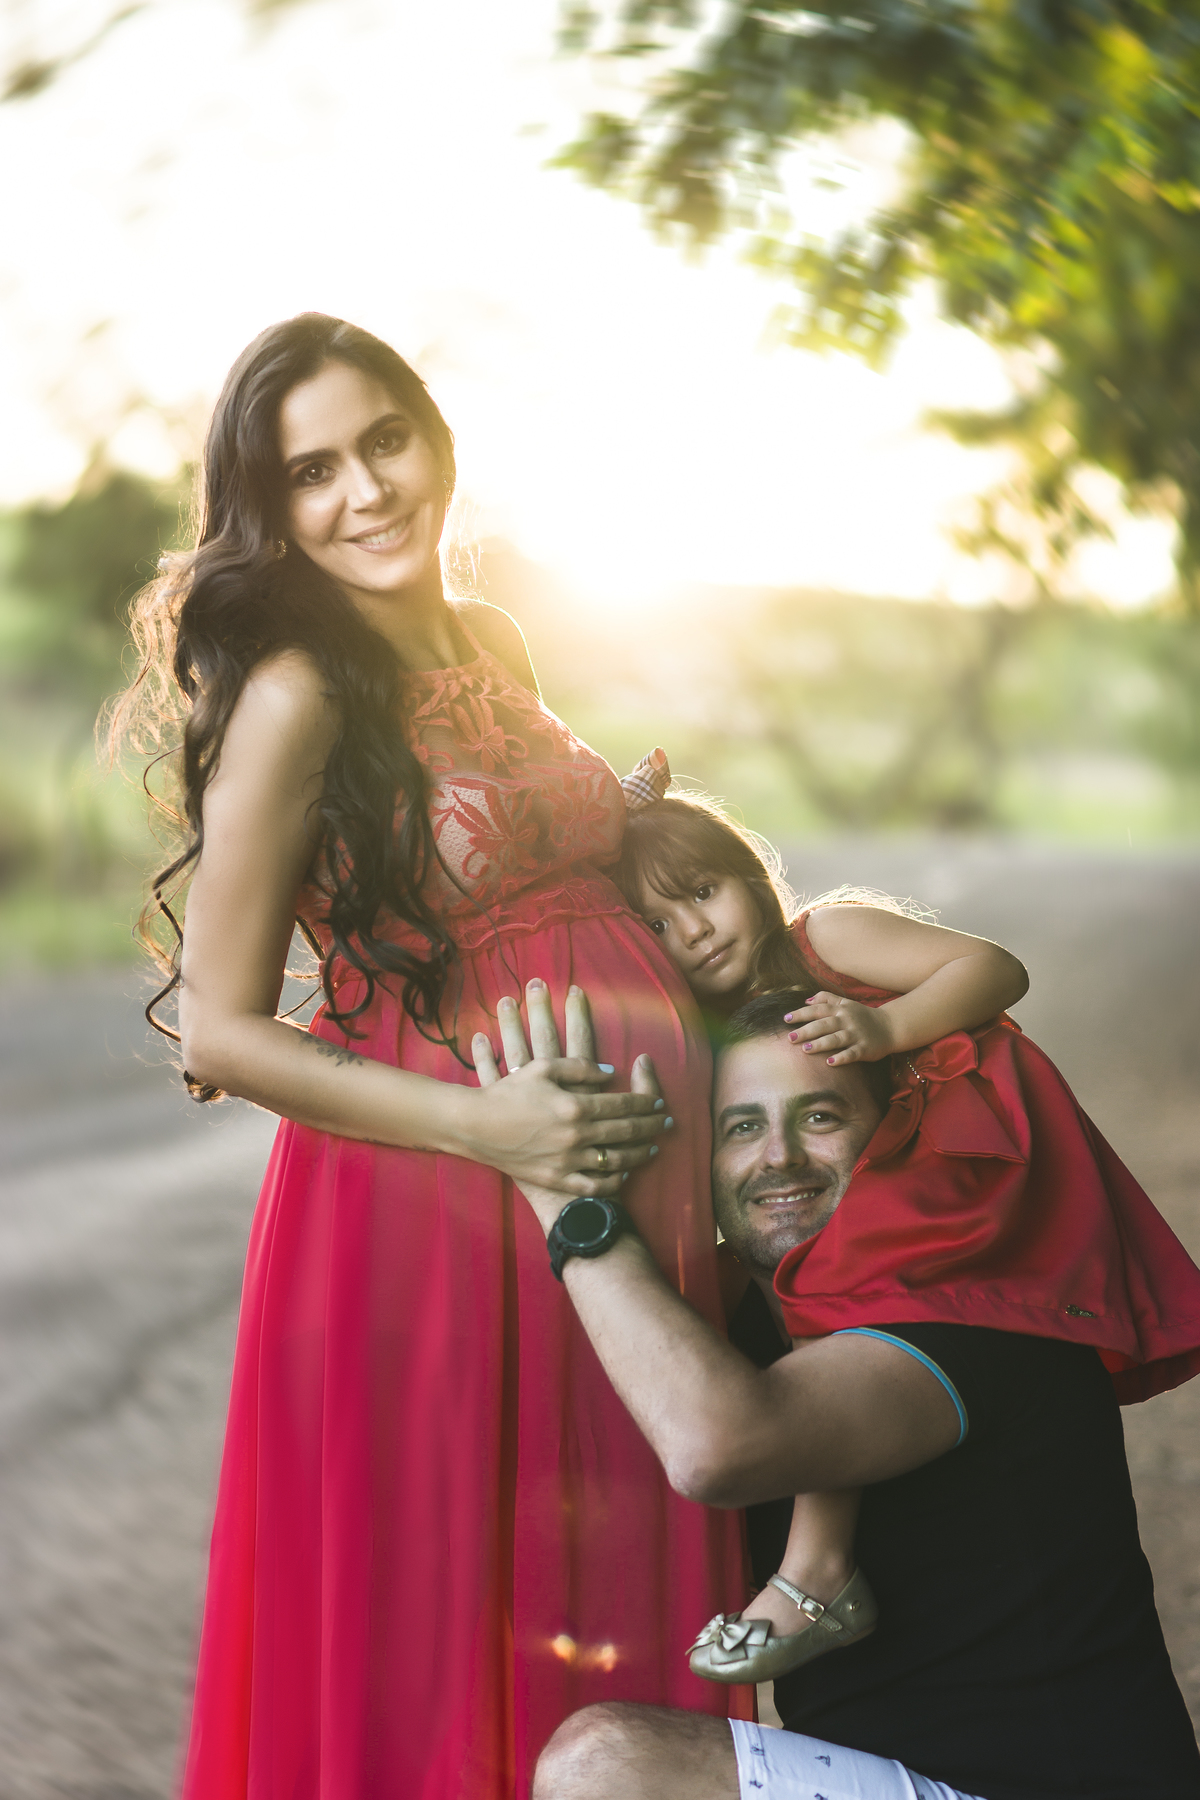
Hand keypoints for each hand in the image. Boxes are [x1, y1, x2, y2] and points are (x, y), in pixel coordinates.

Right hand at [465, 978, 668, 1205]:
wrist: (475, 1127)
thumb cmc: (508, 1092)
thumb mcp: (543, 1069)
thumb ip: (580, 1068)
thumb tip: (611, 1073)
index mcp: (575, 1105)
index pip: (622, 1104)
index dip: (645, 1102)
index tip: (657, 1101)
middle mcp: (576, 1135)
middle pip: (626, 1131)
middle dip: (651, 1125)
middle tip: (666, 1121)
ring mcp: (567, 1161)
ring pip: (617, 1160)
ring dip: (640, 1153)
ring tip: (652, 1146)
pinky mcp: (557, 1179)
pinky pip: (594, 1185)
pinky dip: (614, 1180)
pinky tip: (624, 1173)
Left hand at [785, 992, 895, 1064]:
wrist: (890, 1026)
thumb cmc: (863, 1016)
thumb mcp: (846, 1003)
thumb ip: (826, 998)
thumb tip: (806, 1000)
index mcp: (840, 1009)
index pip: (818, 1010)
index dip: (801, 1014)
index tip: (786, 1019)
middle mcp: (847, 1020)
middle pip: (824, 1025)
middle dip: (806, 1031)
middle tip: (790, 1038)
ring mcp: (856, 1035)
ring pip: (836, 1039)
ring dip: (821, 1044)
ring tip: (805, 1049)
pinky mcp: (865, 1048)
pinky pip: (852, 1053)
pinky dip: (841, 1058)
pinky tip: (830, 1062)